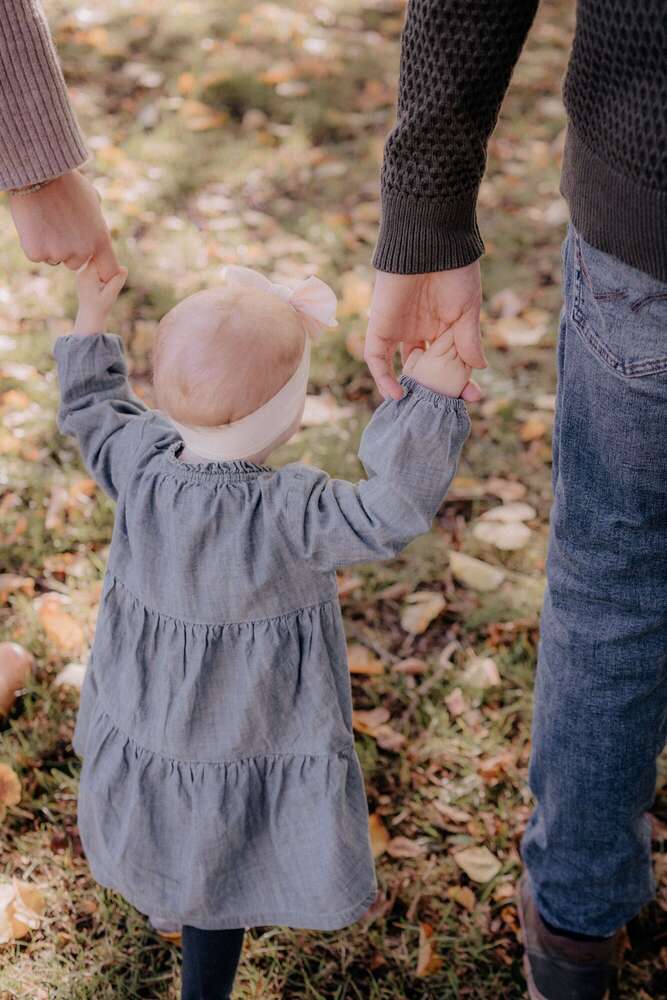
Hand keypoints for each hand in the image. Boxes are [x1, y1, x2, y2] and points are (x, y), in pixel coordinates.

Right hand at [9, 170, 119, 280]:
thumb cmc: (66, 182)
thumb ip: (96, 219)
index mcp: (100, 239)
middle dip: (68, 250)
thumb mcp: (92, 198)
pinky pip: (36, 255)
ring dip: (50, 247)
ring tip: (46, 222)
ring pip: (54, 259)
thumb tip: (96, 223)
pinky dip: (33, 244)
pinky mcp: (37, 253)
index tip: (94, 267)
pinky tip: (33, 224)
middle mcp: (82, 251)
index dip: (101, 270)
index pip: (108, 270)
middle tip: (59, 228)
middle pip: (75, 263)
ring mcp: (59, 253)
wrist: (38, 175)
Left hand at [73, 260, 127, 334]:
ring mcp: (80, 274)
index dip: (107, 259)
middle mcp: (81, 272)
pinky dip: (100, 273)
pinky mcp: (82, 278)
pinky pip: (93, 269)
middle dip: (106, 264)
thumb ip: (117, 281)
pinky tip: (103, 284)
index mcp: (87, 274)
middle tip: (112, 277)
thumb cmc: (100, 307)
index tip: (114, 268)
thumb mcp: (111, 295)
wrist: (89, 316)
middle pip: (96, 259)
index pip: (98, 257)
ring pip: (95, 264)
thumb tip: (124, 268)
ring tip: (107, 282)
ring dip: (103, 269)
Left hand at [365, 263, 485, 399]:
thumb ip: (469, 340)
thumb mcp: (467, 310)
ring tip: (420, 407)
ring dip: (408, 387)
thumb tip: (479, 368)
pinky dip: (382, 376)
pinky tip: (397, 394)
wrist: (429, 243)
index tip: (472, 396)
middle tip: (450, 405)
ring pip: (399, 366)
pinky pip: (376, 357)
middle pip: (426, 368)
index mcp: (443, 326)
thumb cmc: (453, 270)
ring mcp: (399, 329)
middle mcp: (420, 331)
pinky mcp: (380, 326)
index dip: (460, 381)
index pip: (449, 361)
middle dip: (437, 389)